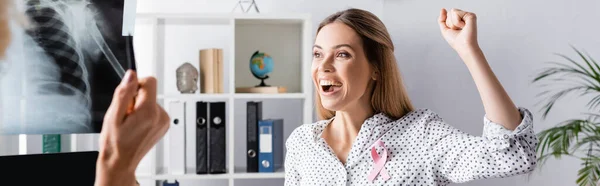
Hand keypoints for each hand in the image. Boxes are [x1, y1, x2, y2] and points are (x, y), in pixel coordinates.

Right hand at [95, 70, 169, 185]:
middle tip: (125, 115)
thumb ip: (123, 93)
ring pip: (151, 101)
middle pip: (150, 92)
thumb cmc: (115, 144)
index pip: (150, 81)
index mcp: (150, 112)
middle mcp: (161, 116)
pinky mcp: (164, 125)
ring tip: (130, 123)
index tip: (127, 97)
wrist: (120, 162)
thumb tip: (131, 75)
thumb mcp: (113, 116)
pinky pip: (154, 110)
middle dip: (135, 99)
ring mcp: (164, 122)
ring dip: (139, 108)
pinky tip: (136, 126)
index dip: (135, 85)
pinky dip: (145, 115)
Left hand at [438, 8, 478, 53]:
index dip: (448, 23)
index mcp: (460, 19)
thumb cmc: (456, 41)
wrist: (463, 46)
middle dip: (450, 23)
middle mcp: (464, 17)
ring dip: (453, 23)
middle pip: (450, 12)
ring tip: (461, 28)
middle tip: (457, 30)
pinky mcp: (471, 15)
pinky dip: (457, 22)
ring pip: (452, 11)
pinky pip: (456, 13)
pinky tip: (464, 27)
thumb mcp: (445, 29)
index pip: (448, 14)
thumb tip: (443, 9)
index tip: (455, 30)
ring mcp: (468, 15)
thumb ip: (442, 19)